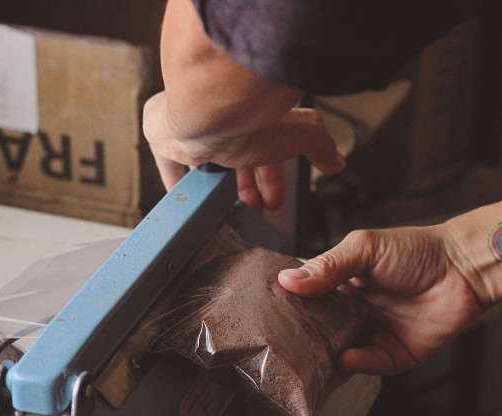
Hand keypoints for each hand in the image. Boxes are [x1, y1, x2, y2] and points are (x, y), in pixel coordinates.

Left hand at [142, 91, 344, 212]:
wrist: (208, 113)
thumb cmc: (251, 119)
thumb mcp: (301, 133)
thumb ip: (320, 146)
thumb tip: (337, 161)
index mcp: (254, 115)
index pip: (266, 151)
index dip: (273, 180)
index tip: (275, 203)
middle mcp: (225, 120)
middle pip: (236, 164)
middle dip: (248, 193)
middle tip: (256, 215)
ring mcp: (193, 129)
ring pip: (208, 169)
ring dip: (222, 195)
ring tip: (231, 217)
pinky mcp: (164, 139)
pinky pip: (173, 169)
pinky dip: (185, 188)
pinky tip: (195, 203)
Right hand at [278, 227, 487, 374]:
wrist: (465, 269)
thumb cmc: (417, 251)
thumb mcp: (364, 248)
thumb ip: (328, 265)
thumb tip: (288, 280)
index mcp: (341, 285)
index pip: (306, 301)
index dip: (288, 309)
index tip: (267, 316)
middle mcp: (352, 312)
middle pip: (318, 333)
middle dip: (301, 342)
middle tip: (279, 349)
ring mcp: (372, 335)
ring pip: (338, 355)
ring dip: (324, 361)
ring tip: (305, 366)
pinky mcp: (394, 355)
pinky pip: (369, 364)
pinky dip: (356, 363)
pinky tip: (347, 357)